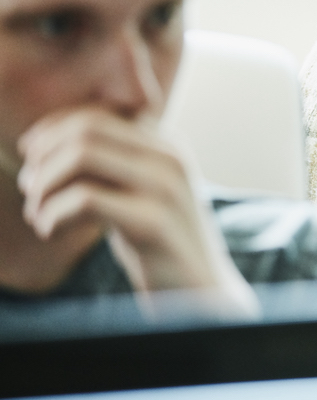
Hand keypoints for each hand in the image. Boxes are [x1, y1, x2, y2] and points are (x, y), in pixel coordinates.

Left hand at [16, 107, 257, 317]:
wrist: (200, 291)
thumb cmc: (158, 243)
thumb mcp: (140, 192)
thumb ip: (114, 163)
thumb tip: (48, 145)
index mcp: (166, 145)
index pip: (99, 112)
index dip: (53, 128)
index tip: (31, 157)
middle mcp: (170, 157)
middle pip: (86, 128)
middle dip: (43, 157)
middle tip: (29, 189)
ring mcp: (165, 187)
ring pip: (82, 155)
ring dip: (43, 185)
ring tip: (38, 214)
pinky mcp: (154, 221)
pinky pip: (85, 199)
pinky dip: (52, 214)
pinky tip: (51, 231)